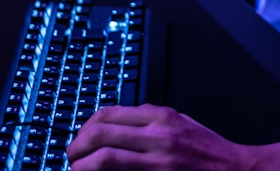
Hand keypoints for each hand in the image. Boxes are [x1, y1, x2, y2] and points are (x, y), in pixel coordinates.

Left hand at [67, 104, 247, 170]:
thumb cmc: (209, 150)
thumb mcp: (181, 121)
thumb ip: (151, 118)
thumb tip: (117, 120)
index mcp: (161, 117)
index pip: (109, 114)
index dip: (86, 127)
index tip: (80, 138)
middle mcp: (158, 136)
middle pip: (101, 134)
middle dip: (77, 147)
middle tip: (71, 157)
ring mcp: (158, 162)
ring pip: (105, 159)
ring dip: (83, 167)